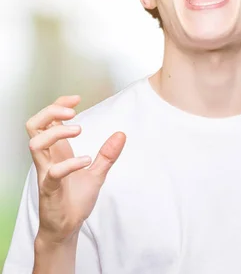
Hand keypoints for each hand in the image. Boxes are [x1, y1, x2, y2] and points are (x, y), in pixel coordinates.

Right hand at [26, 95, 125, 245]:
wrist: (67, 227)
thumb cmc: (75, 199)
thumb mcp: (97, 173)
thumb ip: (108, 154)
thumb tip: (121, 134)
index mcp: (56, 152)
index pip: (47, 120)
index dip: (57, 106)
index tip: (76, 99)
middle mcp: (48, 159)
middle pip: (34, 126)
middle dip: (50, 112)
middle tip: (72, 112)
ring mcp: (46, 173)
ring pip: (35, 144)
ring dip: (57, 133)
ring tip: (79, 131)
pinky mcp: (49, 189)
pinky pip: (52, 173)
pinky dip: (69, 164)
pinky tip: (86, 161)